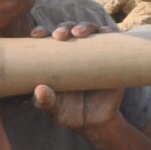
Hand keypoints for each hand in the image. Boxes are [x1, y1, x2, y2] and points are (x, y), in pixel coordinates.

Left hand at [31, 20, 122, 136]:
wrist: (96, 123)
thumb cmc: (68, 112)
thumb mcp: (53, 109)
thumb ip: (45, 101)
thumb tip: (40, 89)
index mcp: (56, 58)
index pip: (47, 38)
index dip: (42, 31)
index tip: (36, 34)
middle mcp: (76, 51)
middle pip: (70, 29)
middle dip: (64, 27)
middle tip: (59, 35)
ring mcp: (95, 52)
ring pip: (91, 30)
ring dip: (85, 26)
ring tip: (79, 33)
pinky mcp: (114, 58)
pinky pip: (113, 39)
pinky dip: (110, 32)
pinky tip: (105, 32)